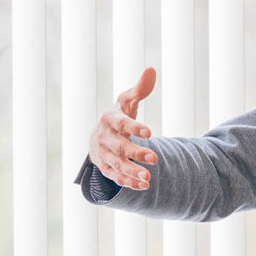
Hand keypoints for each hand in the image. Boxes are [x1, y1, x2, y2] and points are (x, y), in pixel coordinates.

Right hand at [88, 67, 157, 189]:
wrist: (100, 135)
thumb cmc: (119, 116)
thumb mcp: (128, 102)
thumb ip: (140, 89)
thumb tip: (151, 69)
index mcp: (109, 119)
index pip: (121, 123)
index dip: (134, 127)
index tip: (150, 133)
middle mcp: (103, 137)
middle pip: (119, 147)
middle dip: (136, 153)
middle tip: (156, 158)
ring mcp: (102, 154)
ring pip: (117, 165)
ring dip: (132, 172)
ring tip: (149, 178)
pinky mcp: (105, 168)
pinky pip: (116, 177)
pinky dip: (128, 182)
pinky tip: (144, 186)